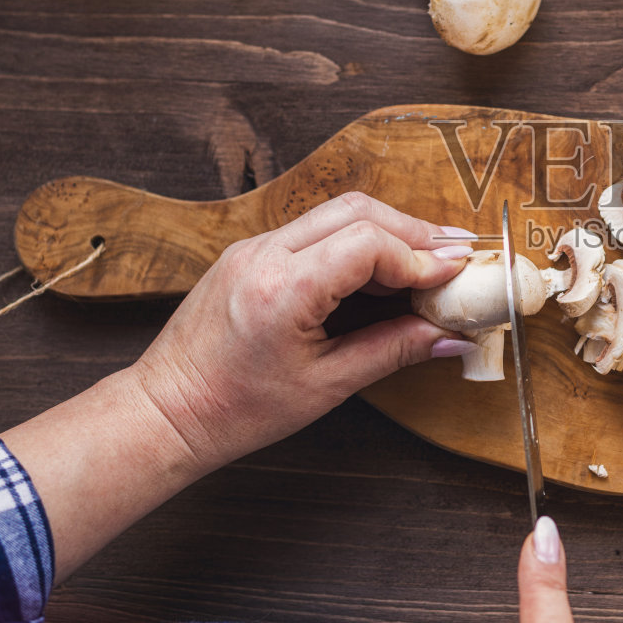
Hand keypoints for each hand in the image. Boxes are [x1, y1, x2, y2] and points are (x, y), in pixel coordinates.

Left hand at [132, 192, 474, 474]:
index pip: (369, 244)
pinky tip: (381, 270)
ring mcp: (253, 247)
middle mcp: (264, 254)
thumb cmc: (236, 410)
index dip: (421, 258)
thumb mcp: (327, 386)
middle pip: (357, 210)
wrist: (166, 412)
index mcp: (282, 288)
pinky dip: (356, 241)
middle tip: (456, 256)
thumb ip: (394, 350)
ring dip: (387, 231)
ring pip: (336, 212)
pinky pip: (314, 230)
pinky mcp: (250, 253)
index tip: (455, 276)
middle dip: (414, 231)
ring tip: (428, 261)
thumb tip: (450, 336)